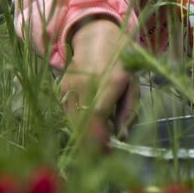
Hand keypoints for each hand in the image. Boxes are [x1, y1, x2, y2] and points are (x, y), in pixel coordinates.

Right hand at [59, 17, 137, 141]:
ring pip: (72, 121)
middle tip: (102, 154)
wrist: (97, 38)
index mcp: (109, 82)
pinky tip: (87, 122)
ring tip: (97, 140)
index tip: (107, 153)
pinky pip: (67, 113)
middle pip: (82, 123)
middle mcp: (86, 83)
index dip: (100, 139)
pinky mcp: (61, 88)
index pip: (98, 116)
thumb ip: (127, 112)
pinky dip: (77, 122)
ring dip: (83, 134)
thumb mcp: (132, 86)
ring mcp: (71, 85)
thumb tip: (121, 138)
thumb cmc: (121, 64)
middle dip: (91, 144)